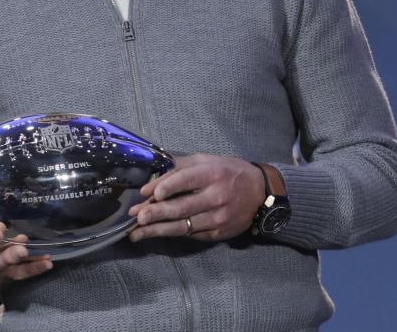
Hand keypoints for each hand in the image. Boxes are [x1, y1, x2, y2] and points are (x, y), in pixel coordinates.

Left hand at [127, 154, 264, 241]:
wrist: (261, 192)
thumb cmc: (229, 172)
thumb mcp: (207, 161)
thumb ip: (180, 169)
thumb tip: (151, 184)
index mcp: (213, 174)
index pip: (187, 180)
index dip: (167, 186)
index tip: (149, 194)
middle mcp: (216, 197)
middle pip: (182, 207)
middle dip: (156, 213)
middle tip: (136, 217)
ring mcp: (217, 218)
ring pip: (183, 226)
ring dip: (157, 230)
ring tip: (136, 233)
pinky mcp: (217, 233)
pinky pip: (191, 234)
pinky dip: (172, 233)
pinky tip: (156, 234)